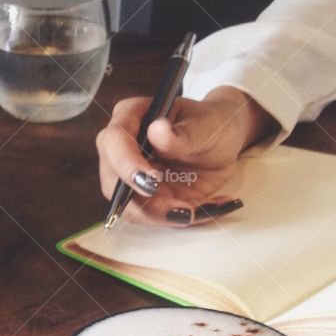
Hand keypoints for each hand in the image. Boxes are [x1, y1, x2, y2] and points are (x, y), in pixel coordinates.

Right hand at [95, 87, 275, 225]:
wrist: (221, 143)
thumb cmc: (212, 124)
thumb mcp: (206, 127)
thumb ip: (181, 135)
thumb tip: (157, 131)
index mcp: (130, 116)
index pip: (114, 141)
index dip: (128, 165)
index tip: (153, 183)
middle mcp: (119, 147)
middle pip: (114, 182)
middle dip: (146, 203)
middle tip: (183, 209)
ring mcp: (127, 175)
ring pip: (127, 207)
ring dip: (161, 216)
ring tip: (197, 209)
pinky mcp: (140, 196)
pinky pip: (147, 216)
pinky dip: (173, 219)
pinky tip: (200, 208)